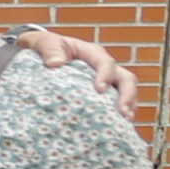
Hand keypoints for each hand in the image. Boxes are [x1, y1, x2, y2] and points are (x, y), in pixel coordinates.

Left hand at [19, 29, 139, 118]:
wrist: (41, 53)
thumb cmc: (45, 46)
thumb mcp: (43, 42)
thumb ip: (49, 49)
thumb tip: (56, 63)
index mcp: (91, 53)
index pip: (105, 62)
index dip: (105, 75)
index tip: (100, 89)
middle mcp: (103, 67)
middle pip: (125, 78)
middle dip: (127, 94)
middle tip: (122, 111)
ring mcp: (105, 80)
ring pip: (126, 91)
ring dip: (128, 106)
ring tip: (124, 121)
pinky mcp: (101, 93)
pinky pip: (115, 102)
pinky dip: (117, 113)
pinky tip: (116, 126)